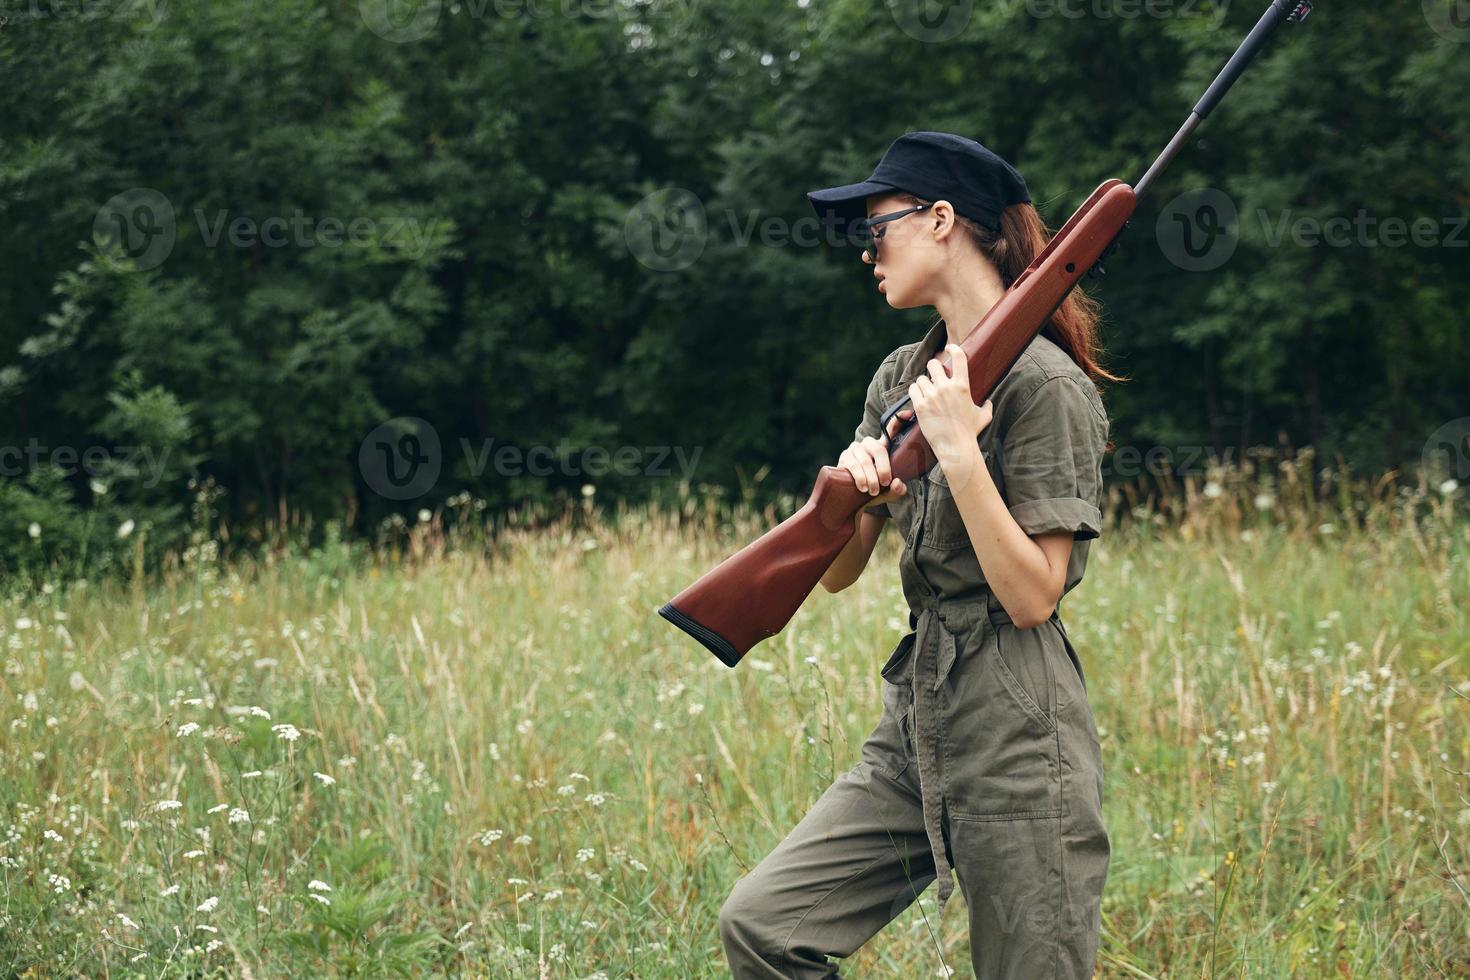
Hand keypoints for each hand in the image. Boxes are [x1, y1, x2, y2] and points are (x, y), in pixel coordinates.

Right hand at [839, 407, 914, 509]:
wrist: (852, 500)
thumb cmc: (874, 491)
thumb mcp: (889, 492)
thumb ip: (898, 490)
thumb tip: (896, 482)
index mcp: (882, 448)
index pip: (891, 430)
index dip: (899, 421)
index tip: (908, 413)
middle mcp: (868, 444)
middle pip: (879, 449)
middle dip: (883, 468)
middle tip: (886, 482)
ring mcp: (855, 449)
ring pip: (865, 461)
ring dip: (871, 477)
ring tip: (873, 491)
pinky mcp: (844, 457)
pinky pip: (853, 465)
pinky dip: (860, 477)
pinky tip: (862, 487)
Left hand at [909, 343, 992, 486]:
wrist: (956, 447)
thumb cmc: (970, 433)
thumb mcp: (984, 417)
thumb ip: (987, 406)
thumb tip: (988, 402)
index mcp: (962, 386)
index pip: (958, 357)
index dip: (953, 348)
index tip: (949, 347)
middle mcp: (946, 388)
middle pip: (933, 364)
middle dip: (933, 368)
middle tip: (933, 375)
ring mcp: (932, 396)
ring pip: (921, 378)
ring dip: (923, 383)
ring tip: (926, 391)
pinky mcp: (920, 406)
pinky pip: (912, 389)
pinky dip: (915, 392)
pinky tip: (918, 397)